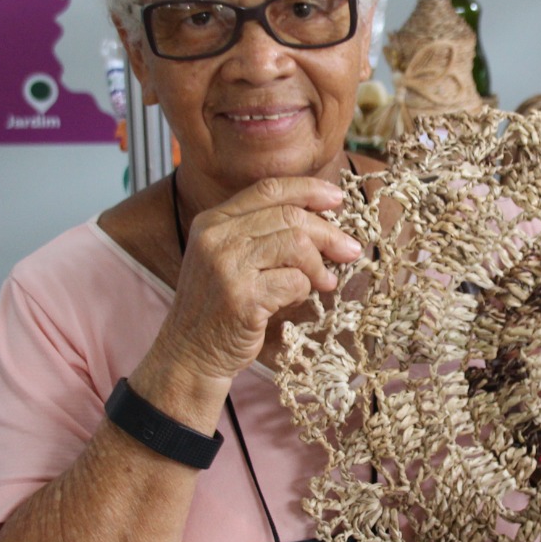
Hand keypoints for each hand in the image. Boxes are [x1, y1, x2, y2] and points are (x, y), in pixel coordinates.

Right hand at [157, 177, 363, 384]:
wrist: (190, 352)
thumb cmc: (220, 305)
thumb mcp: (229, 257)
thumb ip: (262, 233)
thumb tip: (323, 217)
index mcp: (213, 221)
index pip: (269, 188)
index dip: (308, 190)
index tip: (337, 199)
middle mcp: (216, 237)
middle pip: (290, 216)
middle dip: (329, 233)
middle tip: (350, 250)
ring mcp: (227, 266)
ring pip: (296, 244)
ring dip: (318, 265)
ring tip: (323, 281)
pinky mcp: (242, 297)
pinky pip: (294, 281)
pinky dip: (304, 290)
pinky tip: (294, 300)